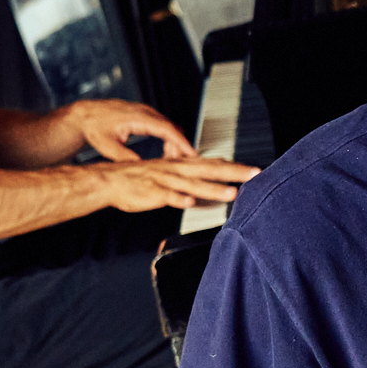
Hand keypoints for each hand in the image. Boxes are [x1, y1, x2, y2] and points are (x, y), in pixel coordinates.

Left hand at [61, 98, 198, 160]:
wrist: (84, 115)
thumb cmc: (94, 127)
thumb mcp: (108, 146)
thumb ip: (126, 158)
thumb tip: (141, 168)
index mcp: (137, 118)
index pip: (167, 129)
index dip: (181, 142)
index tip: (191, 153)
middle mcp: (144, 112)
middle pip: (172, 128)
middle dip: (180, 146)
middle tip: (181, 164)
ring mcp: (144, 112)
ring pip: (168, 127)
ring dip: (173, 143)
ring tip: (170, 160)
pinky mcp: (143, 115)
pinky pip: (162, 126)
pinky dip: (167, 138)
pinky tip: (164, 151)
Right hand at [100, 157, 257, 211]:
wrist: (110, 180)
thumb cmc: (142, 179)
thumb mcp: (171, 174)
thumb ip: (192, 178)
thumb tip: (214, 180)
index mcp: (182, 165)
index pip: (214, 164)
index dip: (235, 167)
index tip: (256, 170)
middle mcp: (177, 170)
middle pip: (210, 170)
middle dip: (233, 173)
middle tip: (254, 175)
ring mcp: (165, 181)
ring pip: (192, 185)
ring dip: (212, 188)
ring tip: (231, 193)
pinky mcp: (152, 192)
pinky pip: (166, 196)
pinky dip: (178, 199)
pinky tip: (189, 203)